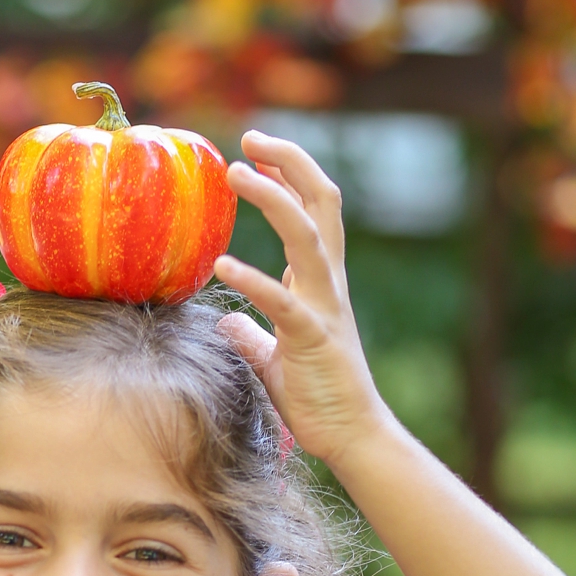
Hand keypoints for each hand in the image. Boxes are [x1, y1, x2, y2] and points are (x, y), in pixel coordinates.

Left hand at [213, 131, 388, 471]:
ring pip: (307, 236)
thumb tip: (223, 323)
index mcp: (320, 282)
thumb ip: (251, 336)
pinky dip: (254, 280)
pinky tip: (222, 266)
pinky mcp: (313, 339)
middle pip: (321, 203)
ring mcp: (325, 308)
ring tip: (235, 174)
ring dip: (273, 200)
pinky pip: (284, 302)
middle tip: (250, 138)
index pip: (312, 210)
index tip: (255, 149)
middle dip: (290, 163)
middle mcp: (328, 284)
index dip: (288, 175)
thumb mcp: (273, 359)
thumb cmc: (317, 398)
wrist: (352, 437)